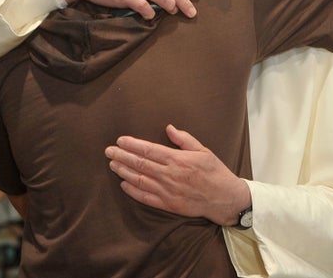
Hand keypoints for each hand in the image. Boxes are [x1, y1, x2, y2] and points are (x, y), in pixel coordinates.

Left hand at [104, 124, 250, 225]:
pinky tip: (124, 184)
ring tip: (112, 165)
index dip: (132, 145)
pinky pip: (146, 197)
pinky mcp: (168, 204)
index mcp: (177, 159)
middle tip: (109, 151)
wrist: (224, 198)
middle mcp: (169, 175)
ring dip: (123, 171)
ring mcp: (167, 191)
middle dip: (122, 156)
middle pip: (140, 164)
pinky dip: (133, 191)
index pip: (148, 150)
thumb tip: (168, 127)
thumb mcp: (202, 150)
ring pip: (139, 180)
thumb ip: (184, 139)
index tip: (120, 140)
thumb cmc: (214, 172)